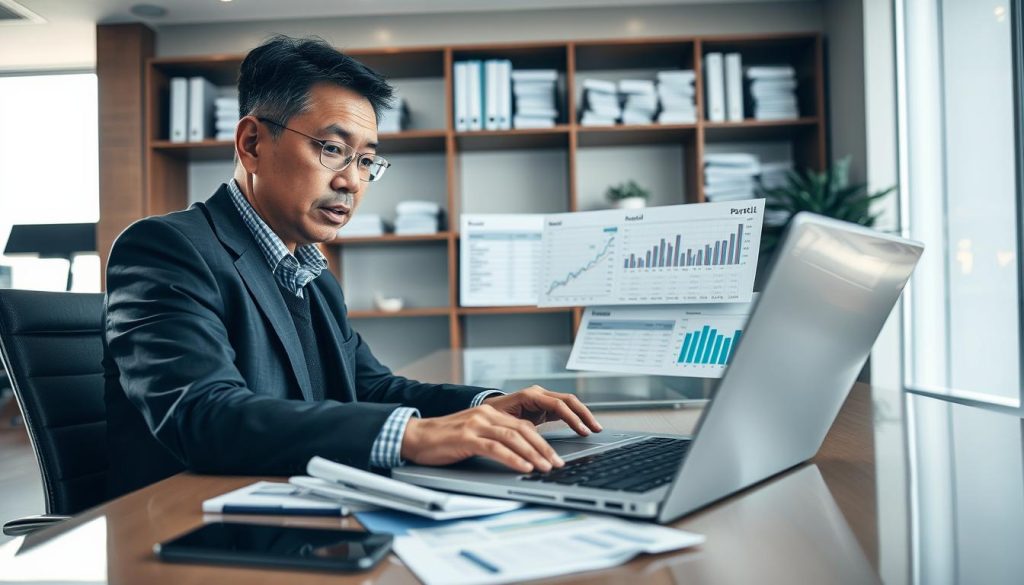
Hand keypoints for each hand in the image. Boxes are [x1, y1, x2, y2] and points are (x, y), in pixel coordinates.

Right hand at [400, 404, 564, 473]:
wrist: (416, 436)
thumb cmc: (444, 440)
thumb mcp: (474, 435)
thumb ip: (494, 439)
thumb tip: (520, 455)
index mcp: (491, 413)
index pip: (524, 426)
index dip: (543, 441)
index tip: (555, 457)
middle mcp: (486, 415)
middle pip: (524, 430)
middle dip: (544, 448)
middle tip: (558, 464)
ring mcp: (476, 425)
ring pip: (513, 438)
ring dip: (533, 454)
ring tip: (546, 467)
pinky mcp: (466, 438)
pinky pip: (495, 448)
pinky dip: (513, 458)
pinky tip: (524, 467)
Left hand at [483, 385, 602, 436]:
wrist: (486, 412)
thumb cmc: (492, 417)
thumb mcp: (505, 423)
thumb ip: (522, 428)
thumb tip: (535, 440)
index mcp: (530, 395)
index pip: (558, 404)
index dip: (572, 418)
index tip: (582, 431)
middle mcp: (539, 394)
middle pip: (568, 400)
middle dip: (584, 414)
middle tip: (596, 429)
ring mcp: (543, 399)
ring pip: (569, 404)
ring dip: (583, 415)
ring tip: (595, 429)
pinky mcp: (545, 407)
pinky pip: (565, 410)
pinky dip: (576, 418)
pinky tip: (584, 428)